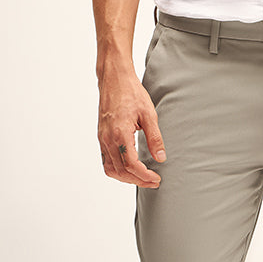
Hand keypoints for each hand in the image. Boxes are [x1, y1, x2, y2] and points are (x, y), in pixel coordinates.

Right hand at [97, 64, 166, 186]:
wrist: (114, 79)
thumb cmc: (131, 93)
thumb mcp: (149, 114)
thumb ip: (155, 138)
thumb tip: (161, 158)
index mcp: (120, 133)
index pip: (131, 164)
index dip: (144, 175)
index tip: (156, 178)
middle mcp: (108, 139)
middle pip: (121, 171)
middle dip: (138, 180)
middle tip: (153, 181)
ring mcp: (102, 139)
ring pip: (111, 169)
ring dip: (126, 178)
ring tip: (142, 178)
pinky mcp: (101, 137)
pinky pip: (106, 161)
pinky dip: (117, 170)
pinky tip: (130, 169)